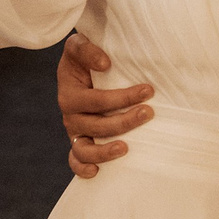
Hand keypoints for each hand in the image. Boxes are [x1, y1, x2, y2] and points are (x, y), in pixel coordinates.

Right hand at [58, 30, 152, 177]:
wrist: (77, 68)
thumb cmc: (83, 57)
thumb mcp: (78, 45)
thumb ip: (86, 49)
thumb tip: (104, 64)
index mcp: (69, 92)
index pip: (97, 100)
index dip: (122, 98)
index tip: (148, 90)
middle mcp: (70, 114)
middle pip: (96, 125)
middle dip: (125, 121)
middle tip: (148, 112)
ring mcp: (75, 131)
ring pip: (86, 149)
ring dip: (106, 151)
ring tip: (127, 148)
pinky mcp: (79, 142)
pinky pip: (76, 161)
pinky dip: (83, 169)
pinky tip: (98, 172)